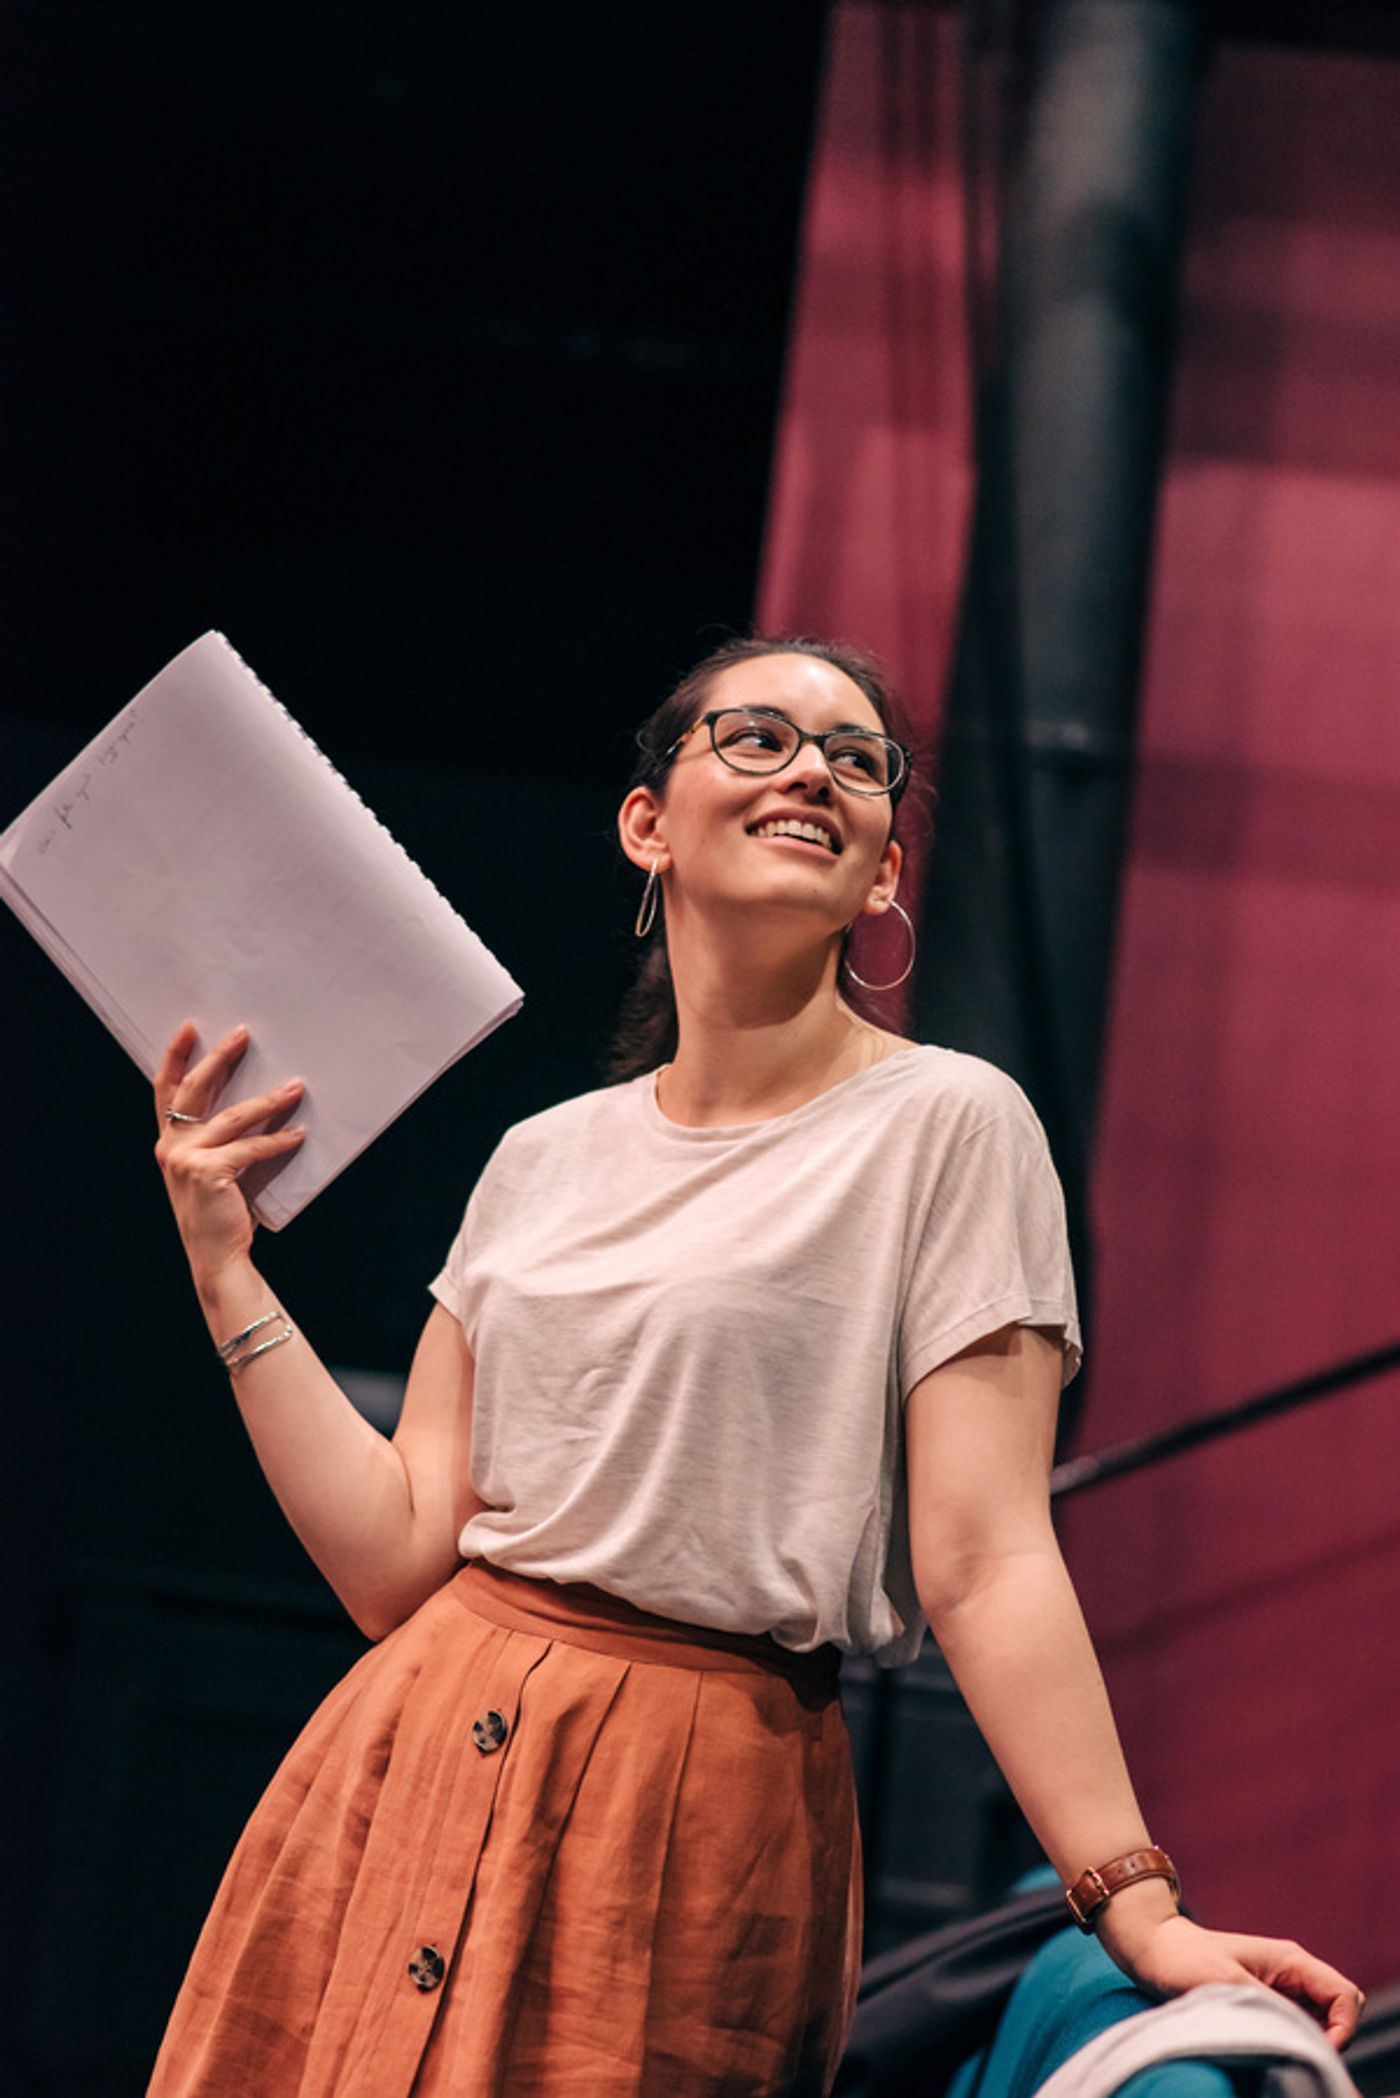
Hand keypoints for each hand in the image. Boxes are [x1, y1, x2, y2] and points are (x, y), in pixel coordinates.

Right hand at [153, 1021, 305, 1289]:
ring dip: (269, 1099)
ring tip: (296, 1086)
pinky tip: (299, 1134)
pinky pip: (251, 1148)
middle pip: (195, 1089)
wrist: (216, 1258)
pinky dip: (278, 1141)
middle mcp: (170, 1147)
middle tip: (243, 1034)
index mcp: (168, 1143)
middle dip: (220, 1057)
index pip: (167, 1090)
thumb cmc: (221, 1214)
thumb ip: (219, 1141)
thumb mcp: (212, 1170)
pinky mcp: (208, 1172)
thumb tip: (259, 1103)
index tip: (190, 1027)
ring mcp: (185, 1159)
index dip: (177, 1056)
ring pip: (234, 1116)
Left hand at [1102, 1910, 1363, 2047]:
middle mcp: (1291, 1974)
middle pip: (1337, 2011)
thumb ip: (1269, 2009)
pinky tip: (1266, 2049)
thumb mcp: (1227, 1984)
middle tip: (1296, 2057)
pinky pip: (1293, 2027)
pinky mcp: (1264, 2002)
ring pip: (1318, 2023)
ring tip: (1277, 2053)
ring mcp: (1279, 1988)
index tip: (1312, 2050)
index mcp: (1291, 1961)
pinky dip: (1288, 2041)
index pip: (1345, 1996)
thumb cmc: (1183, 1958)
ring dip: (1306, 2041)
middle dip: (1329, 2038)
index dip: (1343, 2028)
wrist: (1150, 1947)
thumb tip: (1301, 2037)